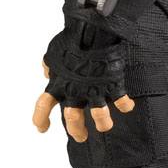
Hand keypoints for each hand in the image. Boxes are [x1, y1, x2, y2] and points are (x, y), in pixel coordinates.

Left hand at [32, 26, 134, 141]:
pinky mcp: (113, 85)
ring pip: (100, 118)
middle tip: (81, 137)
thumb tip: (47, 71)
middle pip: (73, 120)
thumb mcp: (54, 51)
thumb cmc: (71, 39)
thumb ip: (50, 64)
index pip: (43, 106)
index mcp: (59, 84)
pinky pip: (122, 101)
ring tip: (105, 126)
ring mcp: (95, 90)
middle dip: (77, 131)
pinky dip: (126, 105)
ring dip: (103, 124)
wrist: (92, 30)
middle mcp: (75, 92)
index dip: (40, 119)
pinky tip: (127, 106)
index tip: (41, 128)